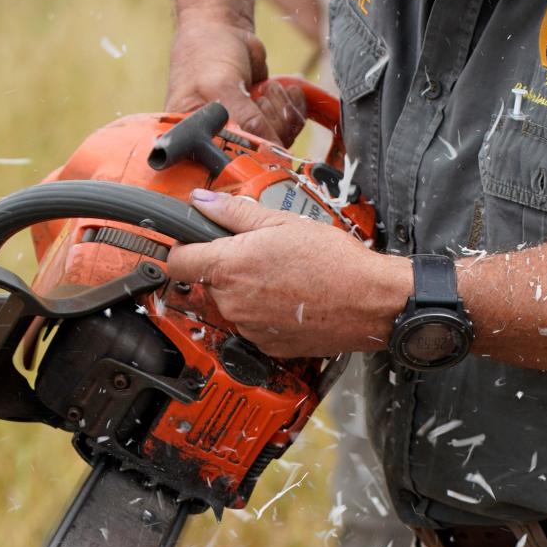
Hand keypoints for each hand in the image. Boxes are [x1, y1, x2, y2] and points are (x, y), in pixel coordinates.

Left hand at [163, 192, 409, 359]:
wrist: (369, 301)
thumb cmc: (334, 261)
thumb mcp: (281, 222)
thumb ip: (233, 213)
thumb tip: (202, 201)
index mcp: (230, 266)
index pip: (177, 262)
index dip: (183, 249)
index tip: (192, 244)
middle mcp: (233, 302)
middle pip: (209, 282)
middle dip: (227, 268)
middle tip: (261, 254)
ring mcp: (249, 328)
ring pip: (232, 304)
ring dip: (248, 291)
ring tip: (283, 277)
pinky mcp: (267, 345)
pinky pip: (253, 325)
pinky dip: (265, 313)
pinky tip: (291, 299)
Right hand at [164, 18, 306, 145]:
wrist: (220, 29)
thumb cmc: (207, 55)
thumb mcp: (221, 86)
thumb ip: (246, 119)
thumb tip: (271, 151)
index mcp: (196, 142)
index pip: (227, 168)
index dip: (250, 156)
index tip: (258, 131)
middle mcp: (219, 144)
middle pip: (259, 157)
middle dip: (269, 123)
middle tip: (257, 97)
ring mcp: (245, 134)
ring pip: (280, 142)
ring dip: (281, 111)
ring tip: (268, 88)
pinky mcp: (265, 122)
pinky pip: (290, 127)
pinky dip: (293, 107)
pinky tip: (287, 90)